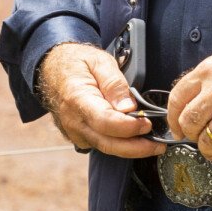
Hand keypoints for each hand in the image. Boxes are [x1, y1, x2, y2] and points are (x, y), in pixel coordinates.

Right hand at [35, 43, 163, 158]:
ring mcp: (75, 132)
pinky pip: (102, 145)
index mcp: (77, 98)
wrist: (53, 70)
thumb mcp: (99, 61)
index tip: (147, 123)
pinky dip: (120, 145)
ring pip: (107, 148)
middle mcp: (73, 120)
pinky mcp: (80, 137)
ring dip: (131, 149)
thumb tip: (128, 107)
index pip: (105, 121)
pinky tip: (134, 139)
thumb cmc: (77, 63)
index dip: (129, 126)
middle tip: (158, 144)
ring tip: (152, 143)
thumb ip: (115, 83)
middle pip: (108, 143)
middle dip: (136, 147)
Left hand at [166, 42, 211, 164]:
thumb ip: (205, 81)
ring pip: (207, 141)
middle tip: (199, 138)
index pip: (176, 99)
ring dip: (209, 150)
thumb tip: (188, 103)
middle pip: (189, 123)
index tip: (177, 128)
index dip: (173, 119)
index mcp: (207, 72)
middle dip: (191, 135)